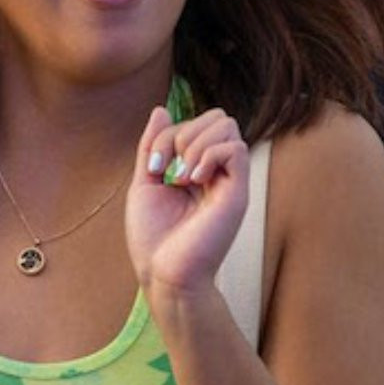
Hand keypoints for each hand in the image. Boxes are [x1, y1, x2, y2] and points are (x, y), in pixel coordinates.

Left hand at [124, 105, 247, 296]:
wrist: (164, 273)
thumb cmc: (154, 238)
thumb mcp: (145, 182)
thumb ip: (153, 146)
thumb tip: (161, 110)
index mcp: (197, 168)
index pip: (196, 124)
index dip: (170, 133)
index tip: (153, 165)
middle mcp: (217, 172)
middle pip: (218, 118)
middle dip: (186, 131)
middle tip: (170, 167)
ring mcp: (229, 181)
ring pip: (229, 126)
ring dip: (196, 143)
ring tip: (182, 177)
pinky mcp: (238, 193)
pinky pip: (236, 149)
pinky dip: (209, 155)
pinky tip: (194, 179)